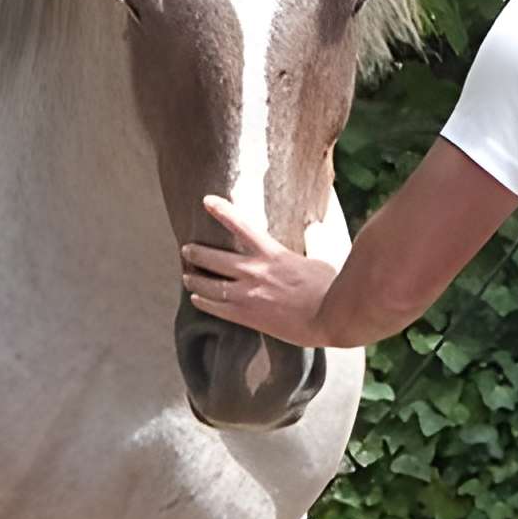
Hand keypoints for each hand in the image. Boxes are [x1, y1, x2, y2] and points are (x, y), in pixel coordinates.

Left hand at [178, 195, 336, 346]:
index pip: (241, 225)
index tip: (206, 200)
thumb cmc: (331, 288)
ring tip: (186, 275)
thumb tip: (316, 227)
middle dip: (196, 252)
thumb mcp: (322, 256)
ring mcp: (248, 294)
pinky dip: (203, 302)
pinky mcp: (247, 316)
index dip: (221, 211)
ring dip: (194, 278)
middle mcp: (255, 271)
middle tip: (186, 249)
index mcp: (272, 253)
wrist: (330, 318)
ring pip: (209, 284)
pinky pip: (216, 308)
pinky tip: (195, 299)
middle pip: (214, 258)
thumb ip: (313, 241)